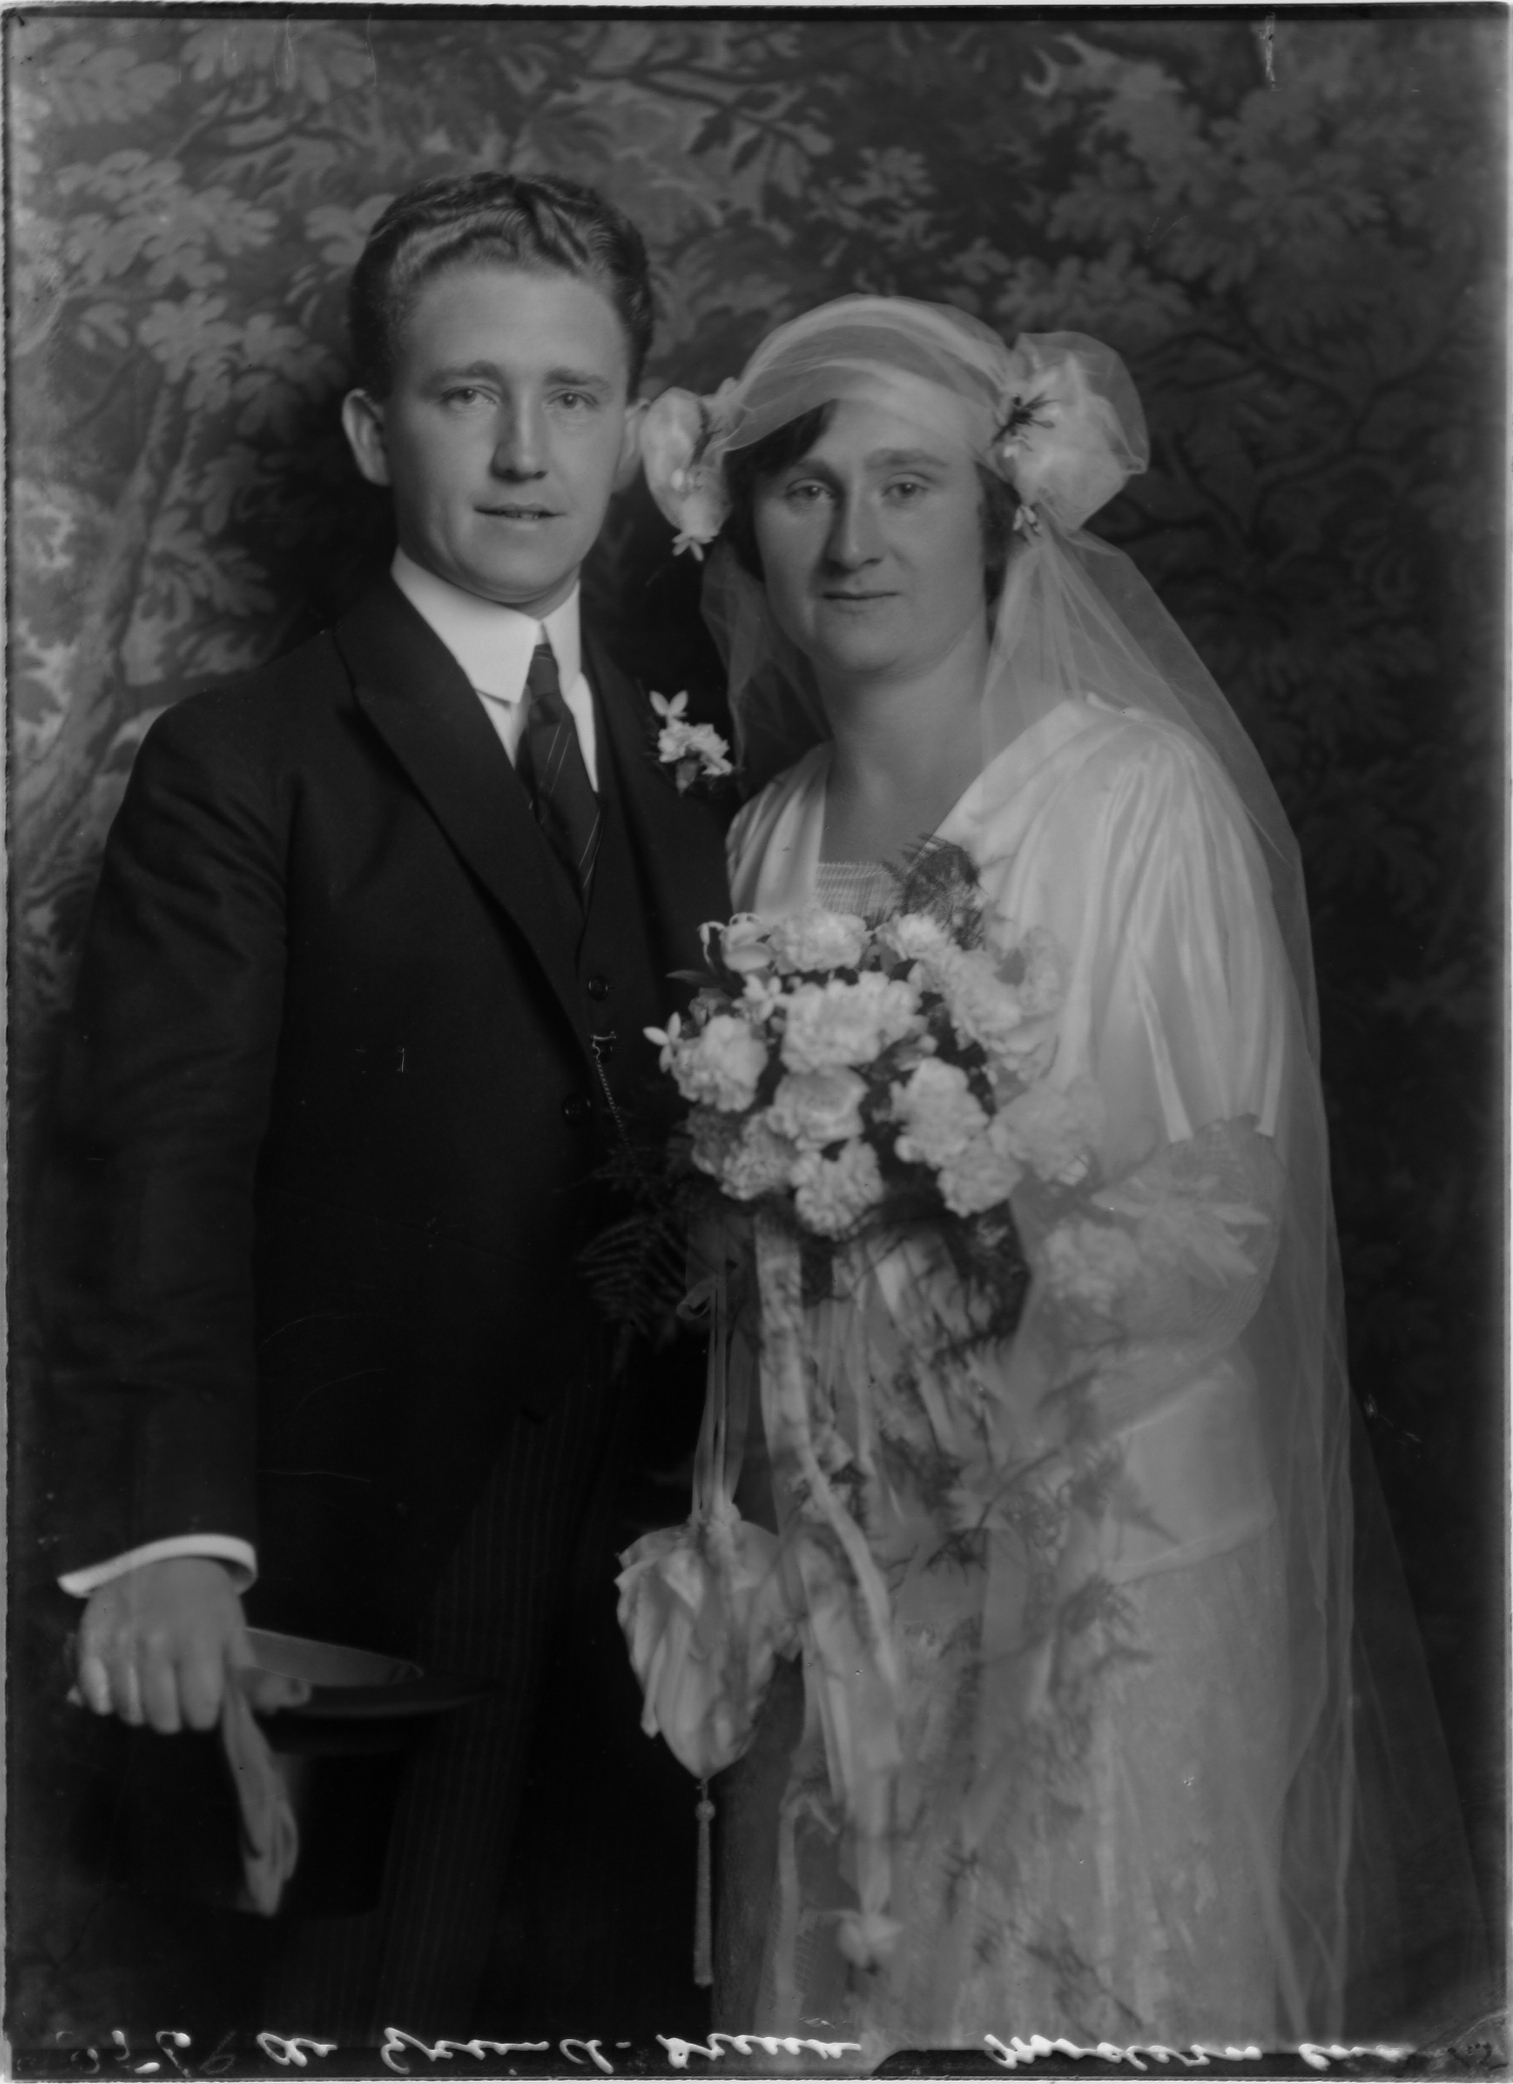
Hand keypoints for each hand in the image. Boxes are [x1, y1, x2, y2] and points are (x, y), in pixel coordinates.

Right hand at [73, 1557, 308, 1732]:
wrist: (162, 1552)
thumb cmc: (204, 1596)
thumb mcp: (235, 1628)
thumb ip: (254, 1673)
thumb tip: (290, 1703)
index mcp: (198, 1644)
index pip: (200, 1714)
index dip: (204, 1709)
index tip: (203, 1693)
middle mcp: (155, 1648)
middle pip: (163, 1721)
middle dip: (174, 1712)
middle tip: (176, 1687)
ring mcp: (119, 1648)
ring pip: (130, 1714)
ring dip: (143, 1706)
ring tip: (151, 1680)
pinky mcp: (90, 1646)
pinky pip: (97, 1701)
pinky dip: (109, 1698)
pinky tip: (124, 1678)